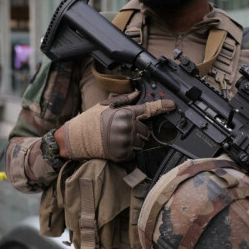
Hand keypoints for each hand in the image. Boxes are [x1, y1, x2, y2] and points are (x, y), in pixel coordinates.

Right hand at [58, 90, 174, 161]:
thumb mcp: (106, 105)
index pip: (149, 109)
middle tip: (124, 129)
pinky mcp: (122, 154)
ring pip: (142, 142)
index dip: (162, 106)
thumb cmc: (91, 121)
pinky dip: (129, 150)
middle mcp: (127, 127)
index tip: (172, 105)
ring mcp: (125, 142)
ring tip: (119, 137)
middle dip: (139, 129)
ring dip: (135, 140)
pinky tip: (118, 145)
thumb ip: (124, 100)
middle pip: (146, 130)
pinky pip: (135, 152)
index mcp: (125, 113)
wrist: (77, 139)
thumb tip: (137, 93)